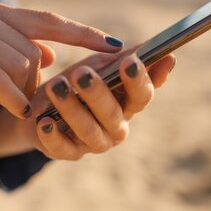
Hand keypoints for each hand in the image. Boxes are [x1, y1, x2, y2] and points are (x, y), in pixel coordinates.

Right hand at [0, 0, 121, 123]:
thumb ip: (16, 49)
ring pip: (19, 63)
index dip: (83, 33)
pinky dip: (11, 98)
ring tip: (13, 104)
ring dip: (22, 91)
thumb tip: (50, 52)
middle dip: (36, 80)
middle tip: (27, 99)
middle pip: (33, 49)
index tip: (115, 43)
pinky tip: (16, 110)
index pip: (48, 20)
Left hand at [28, 52, 175, 159]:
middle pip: (113, 114)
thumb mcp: (103, 65)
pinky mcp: (67, 153)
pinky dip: (52, 135)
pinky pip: (62, 148)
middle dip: (97, 93)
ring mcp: (93, 143)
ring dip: (71, 108)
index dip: (138, 80)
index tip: (130, 61)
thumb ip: (131, 59)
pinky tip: (43, 121)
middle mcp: (116, 127)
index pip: (142, 96)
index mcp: (129, 104)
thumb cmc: (79, 81)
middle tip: (81, 72)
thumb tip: (169, 57)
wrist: (41, 103)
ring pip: (88, 129)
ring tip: (56, 86)